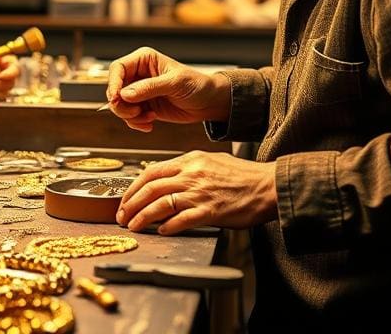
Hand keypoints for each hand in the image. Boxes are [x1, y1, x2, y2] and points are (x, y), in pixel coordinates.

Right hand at [105, 47, 230, 131]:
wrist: (208, 103)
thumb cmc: (197, 84)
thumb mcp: (174, 83)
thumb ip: (149, 87)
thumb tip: (125, 94)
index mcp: (144, 60)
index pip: (118, 69)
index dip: (113, 83)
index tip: (116, 98)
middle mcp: (139, 74)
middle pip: (115, 89)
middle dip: (121, 105)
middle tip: (135, 113)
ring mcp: (140, 91)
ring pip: (120, 105)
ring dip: (130, 116)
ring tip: (148, 118)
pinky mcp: (143, 106)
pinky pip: (129, 116)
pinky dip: (136, 123)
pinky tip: (150, 123)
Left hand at [116, 151, 277, 234]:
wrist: (268, 186)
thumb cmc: (242, 176)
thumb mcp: (210, 161)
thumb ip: (187, 168)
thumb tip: (164, 178)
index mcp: (190, 160)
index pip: (151, 172)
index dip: (133, 187)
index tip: (125, 199)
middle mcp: (192, 173)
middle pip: (151, 188)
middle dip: (131, 204)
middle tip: (122, 216)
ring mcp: (200, 192)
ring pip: (161, 204)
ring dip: (143, 217)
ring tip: (134, 226)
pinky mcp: (210, 210)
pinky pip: (182, 219)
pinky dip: (168, 226)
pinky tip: (161, 231)